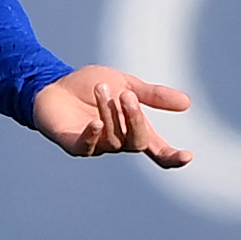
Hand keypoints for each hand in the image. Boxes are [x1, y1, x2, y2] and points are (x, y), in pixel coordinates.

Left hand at [31, 64, 192, 168]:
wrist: (54, 83)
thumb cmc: (90, 86)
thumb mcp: (127, 84)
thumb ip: (152, 95)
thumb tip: (186, 103)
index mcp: (134, 129)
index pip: (158, 150)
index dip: (172, 156)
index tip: (186, 156)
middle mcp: (118, 142)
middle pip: (137, 143)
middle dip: (135, 119)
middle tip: (126, 95)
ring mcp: (95, 145)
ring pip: (113, 139)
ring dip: (110, 112)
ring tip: (102, 88)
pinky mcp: (73, 145)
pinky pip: (86, 148)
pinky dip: (93, 136)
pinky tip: (95, 123)